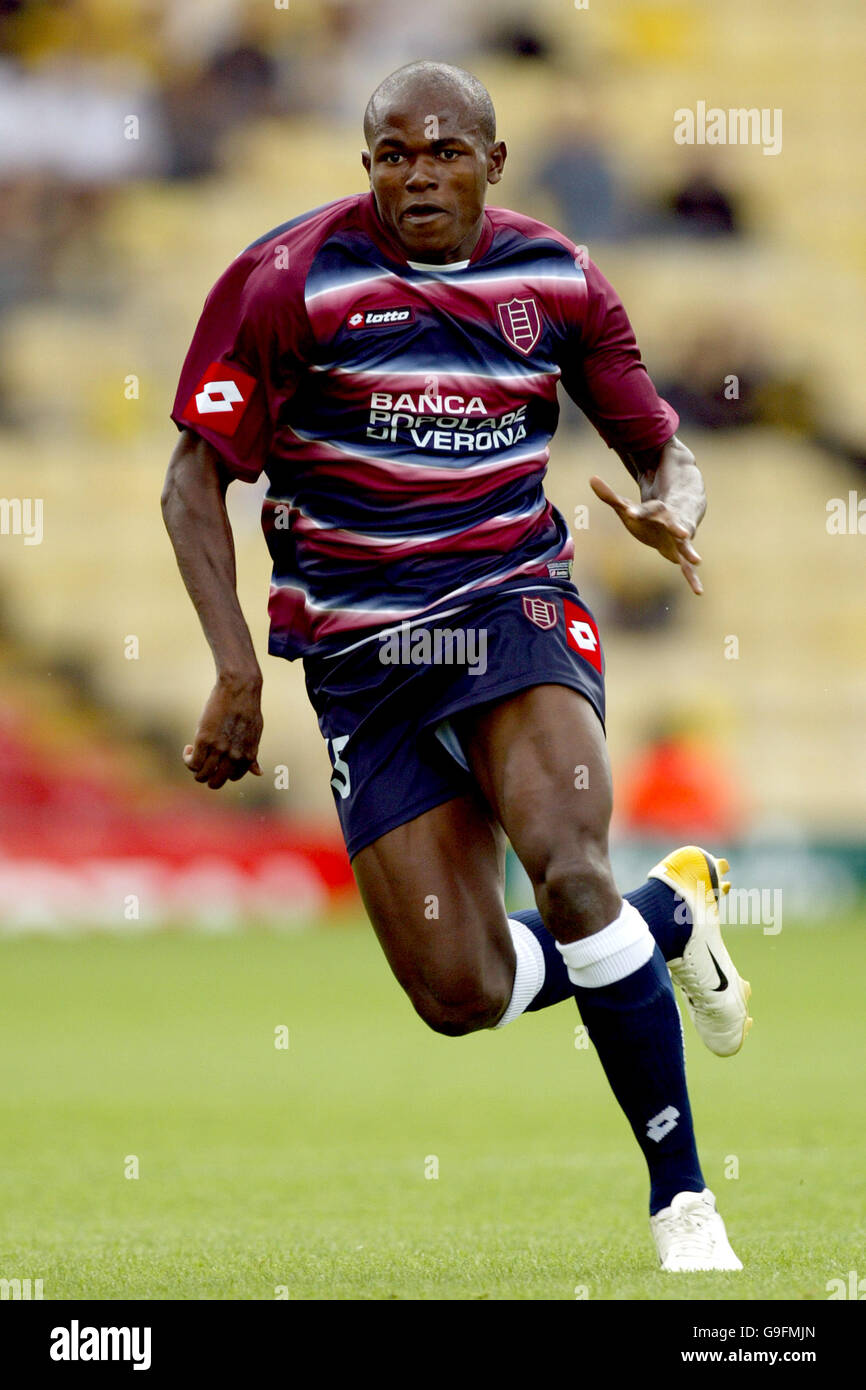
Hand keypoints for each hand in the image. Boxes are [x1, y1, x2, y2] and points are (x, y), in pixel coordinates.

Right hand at [183, 677, 263, 788]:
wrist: (239, 688)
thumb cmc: (247, 709)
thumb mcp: (254, 735)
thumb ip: (252, 756)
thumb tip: (259, 773)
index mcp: (248, 756)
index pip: (233, 777)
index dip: (223, 770)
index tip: (218, 759)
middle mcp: (234, 757)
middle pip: (215, 782)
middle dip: (207, 776)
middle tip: (203, 761)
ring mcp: (219, 749)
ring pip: (201, 776)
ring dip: (195, 768)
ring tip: (194, 752)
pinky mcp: (204, 740)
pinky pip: (192, 763)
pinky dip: (188, 759)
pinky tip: (190, 747)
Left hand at [589, 474, 702, 594]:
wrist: (679, 513)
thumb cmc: (649, 513)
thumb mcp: (627, 506)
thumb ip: (610, 496)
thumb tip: (591, 479)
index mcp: (657, 510)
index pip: (648, 509)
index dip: (639, 511)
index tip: (630, 512)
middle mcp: (672, 522)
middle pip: (675, 524)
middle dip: (678, 528)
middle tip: (684, 533)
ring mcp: (679, 538)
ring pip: (686, 546)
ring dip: (691, 552)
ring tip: (697, 560)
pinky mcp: (681, 552)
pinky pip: (688, 568)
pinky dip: (693, 579)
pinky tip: (699, 591)